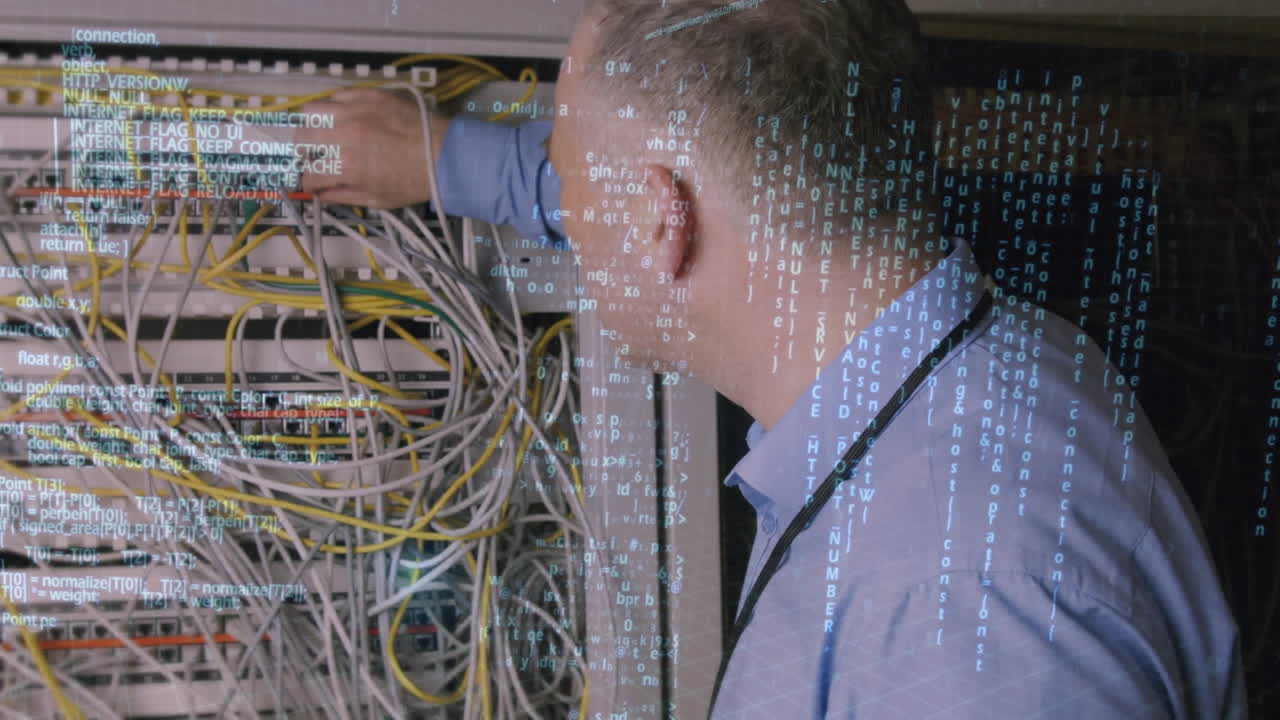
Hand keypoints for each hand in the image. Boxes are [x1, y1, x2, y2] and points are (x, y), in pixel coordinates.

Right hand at [296, 87, 450, 207]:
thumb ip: (345, 196)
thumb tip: (324, 196)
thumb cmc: (418, 179)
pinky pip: (336, 94)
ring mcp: (356, 112)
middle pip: (301, 139)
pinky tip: (341, 115)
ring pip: (311, 111)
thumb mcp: (380, 199)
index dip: (306, 182)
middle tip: (311, 156)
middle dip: (302, 152)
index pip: (308, 174)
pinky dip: (332, 105)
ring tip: (321, 133)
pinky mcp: (368, 95)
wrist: (446, 153)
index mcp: (348, 167)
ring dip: (311, 125)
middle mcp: (346, 136)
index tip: (310, 182)